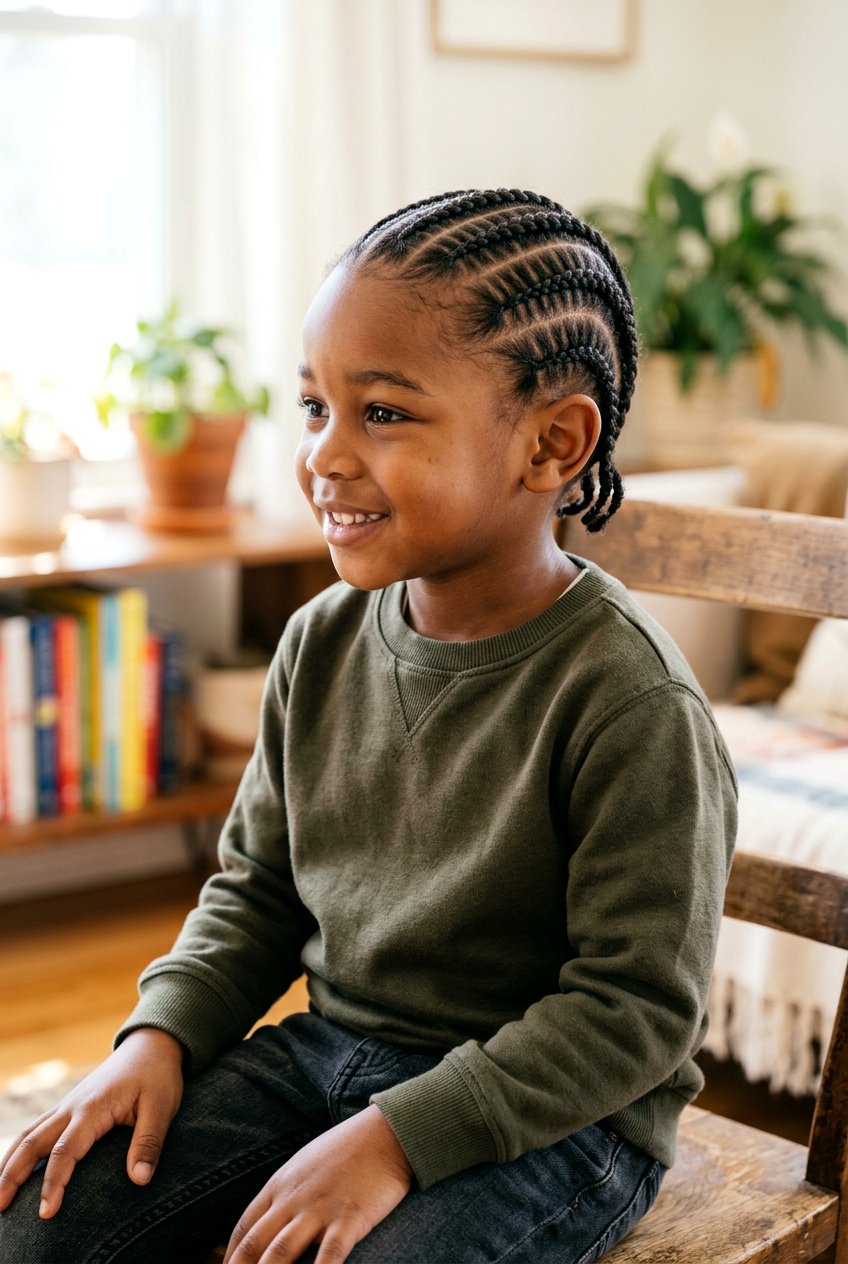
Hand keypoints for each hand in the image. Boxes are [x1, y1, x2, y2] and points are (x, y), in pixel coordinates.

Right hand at [0, 1027, 183, 1219]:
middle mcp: (72, 1107)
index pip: (65, 1151)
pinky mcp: (69, 1107)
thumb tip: (140, 1180)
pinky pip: (37, 1129)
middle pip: (32, 1143)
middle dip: (12, 1176)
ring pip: (28, 1135)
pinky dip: (21, 1150)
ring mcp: (67, 1105)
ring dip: (9, 1163)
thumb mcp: (162, 1106)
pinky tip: (15, 1168)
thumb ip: (149, 1142)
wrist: (150, 1045)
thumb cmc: (157, 1076)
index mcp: (92, 1108)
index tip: (46, 1213)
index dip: (53, 1183)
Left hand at [223, 1105, 413, 1263]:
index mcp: (280, 1186)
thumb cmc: (346, 1150)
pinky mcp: (348, 1219)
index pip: (244, 1230)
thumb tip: (267, 1222)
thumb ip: (284, 1193)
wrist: (386, 1133)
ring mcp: (319, 1210)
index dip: (231, 1259)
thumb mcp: (304, 1165)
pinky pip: (328, 1256)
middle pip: (255, 1246)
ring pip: (280, 1254)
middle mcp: (293, 1199)